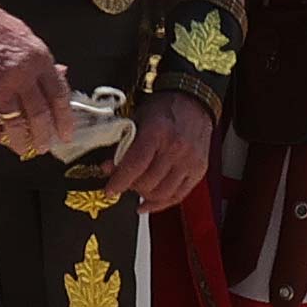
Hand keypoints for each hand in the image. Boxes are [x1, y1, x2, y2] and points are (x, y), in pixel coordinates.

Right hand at [0, 0, 73, 154]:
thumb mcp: (28, 38)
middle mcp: (22, 75)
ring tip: (22, 149)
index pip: (59, 96)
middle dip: (43, 137)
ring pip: (16, 124)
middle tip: (43, 148)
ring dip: (20, 142)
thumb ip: (44, 62)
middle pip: (39, 115)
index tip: (66, 135)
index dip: (65, 120)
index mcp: (39, 60)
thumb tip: (62, 76)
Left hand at [106, 94, 215, 210]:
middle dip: (131, 187)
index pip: (135, 165)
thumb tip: (108, 168)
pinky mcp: (198, 170)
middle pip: (148, 183)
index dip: (119, 181)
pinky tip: (149, 202)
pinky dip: (161, 203)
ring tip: (137, 189)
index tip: (109, 190)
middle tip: (124, 182)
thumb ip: (123, 145)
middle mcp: (176, 148)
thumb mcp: (138, 119)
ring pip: (162, 193)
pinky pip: (178, 196)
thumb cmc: (164, 108)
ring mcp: (190, 161)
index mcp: (158, 132)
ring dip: (145, 196)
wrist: (192, 102)